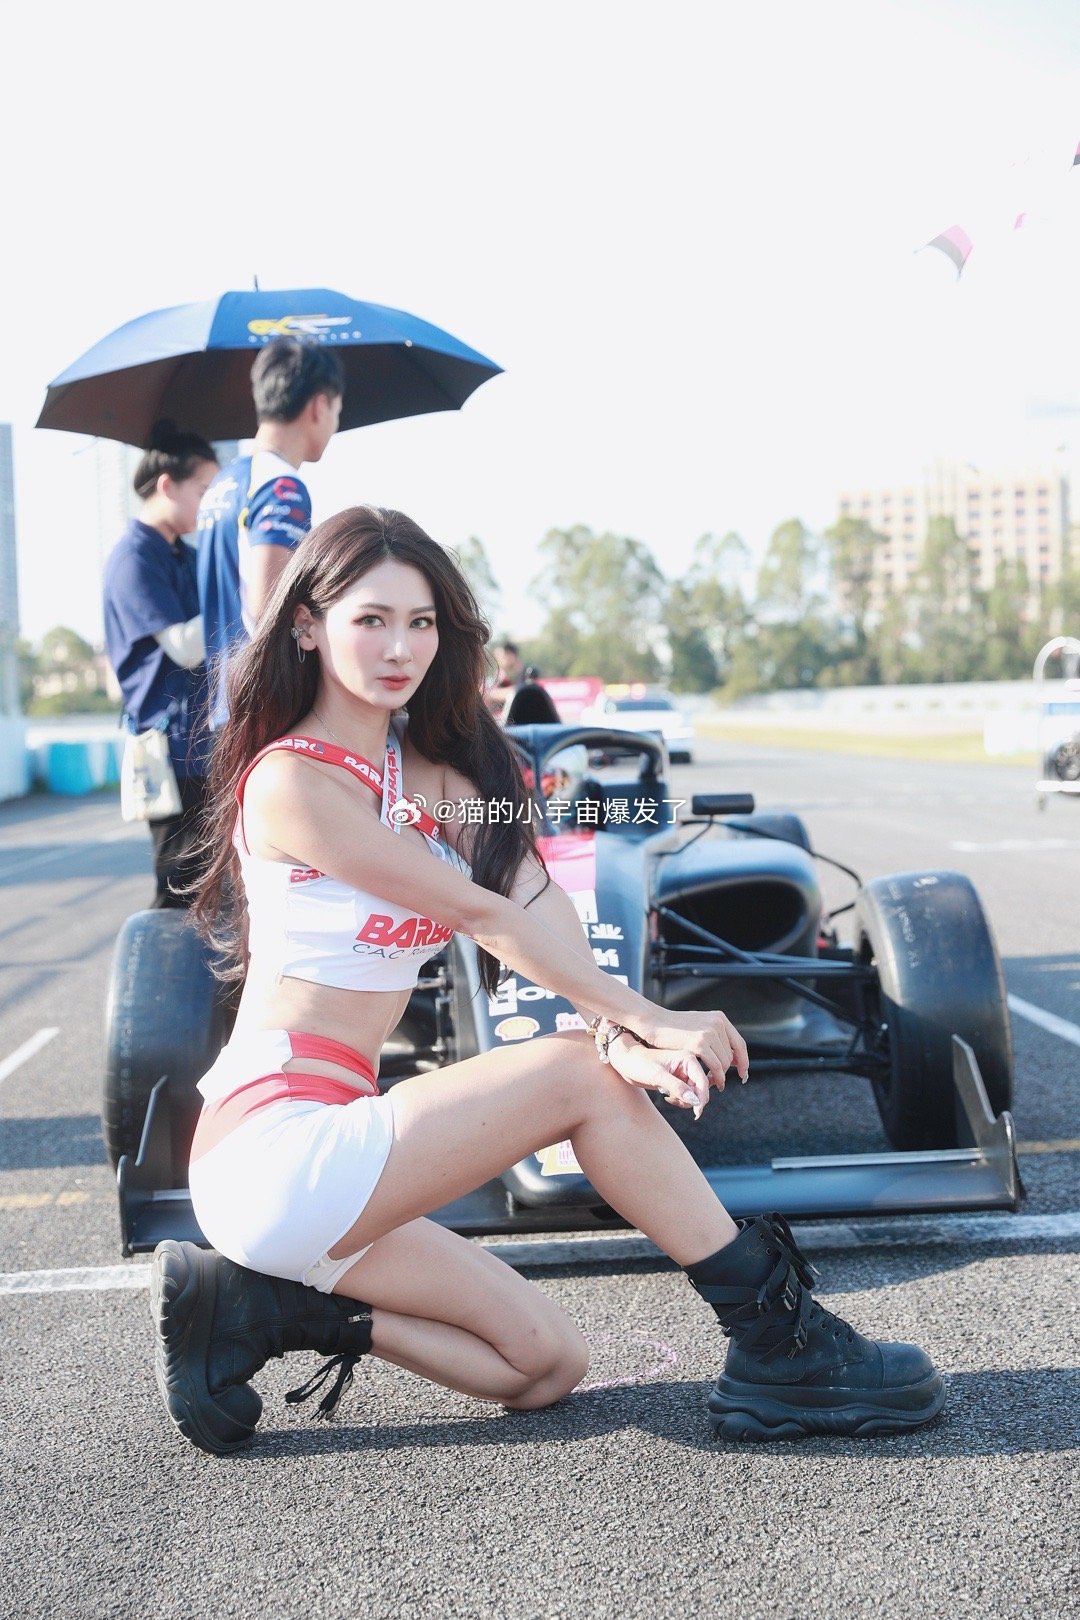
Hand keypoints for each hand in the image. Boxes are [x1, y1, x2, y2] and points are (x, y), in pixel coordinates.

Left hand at [608, 1039, 713, 1118]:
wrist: (626, 1061)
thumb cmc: (639, 1063)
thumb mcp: (657, 1076)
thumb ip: (677, 1087)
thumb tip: (695, 1101)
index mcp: (688, 1059)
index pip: (702, 1080)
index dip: (702, 1097)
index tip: (696, 1112)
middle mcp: (688, 1065)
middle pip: (700, 1089)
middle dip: (691, 1100)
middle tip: (675, 1102)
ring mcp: (683, 1074)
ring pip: (693, 1094)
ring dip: (684, 1101)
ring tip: (669, 1099)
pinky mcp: (677, 1081)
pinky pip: (685, 1095)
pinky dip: (679, 1100)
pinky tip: (667, 1098)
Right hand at [628, 1008, 748, 1085]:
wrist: (653, 1021)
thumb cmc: (672, 1027)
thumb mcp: (698, 1026)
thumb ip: (714, 1036)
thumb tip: (732, 1055)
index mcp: (719, 1018)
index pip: (739, 1044)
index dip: (743, 1061)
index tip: (743, 1074)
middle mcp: (717, 1023)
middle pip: (732, 1056)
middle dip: (728, 1071)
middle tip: (719, 1081)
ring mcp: (709, 1033)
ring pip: (725, 1063)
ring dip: (720, 1076)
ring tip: (713, 1083)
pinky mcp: (699, 1043)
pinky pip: (715, 1067)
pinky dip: (715, 1077)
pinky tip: (709, 1081)